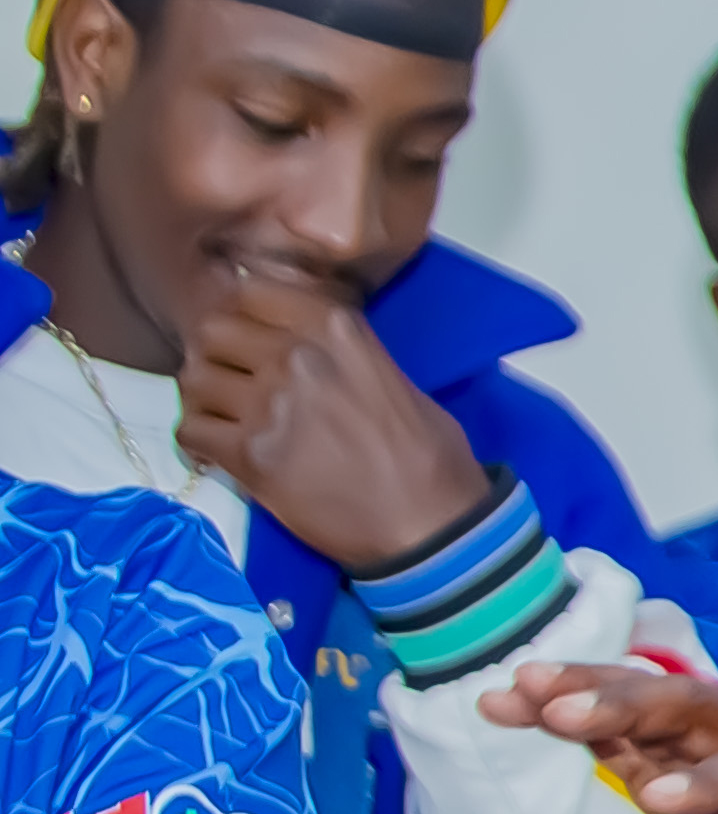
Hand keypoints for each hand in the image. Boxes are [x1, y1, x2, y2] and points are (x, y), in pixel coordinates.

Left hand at [180, 274, 489, 574]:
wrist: (431, 523)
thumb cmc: (427, 453)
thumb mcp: (389, 375)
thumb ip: (338, 351)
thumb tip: (294, 343)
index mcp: (336, 328)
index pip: (250, 290)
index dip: (241, 313)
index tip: (248, 335)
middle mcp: (296, 356)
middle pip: (211, 330)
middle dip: (216, 354)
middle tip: (232, 380)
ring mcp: (268, 406)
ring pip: (193, 379)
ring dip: (204, 398)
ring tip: (226, 418)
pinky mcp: (249, 456)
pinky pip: (190, 431)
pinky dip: (198, 442)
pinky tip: (220, 451)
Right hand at [484, 663, 717, 813]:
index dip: (713, 783)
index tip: (658, 800)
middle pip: (690, 713)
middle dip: (626, 708)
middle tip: (554, 705)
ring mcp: (710, 749)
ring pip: (644, 710)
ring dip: (580, 695)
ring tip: (510, 690)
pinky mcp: (674, 763)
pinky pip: (617, 735)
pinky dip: (564, 719)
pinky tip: (505, 707)